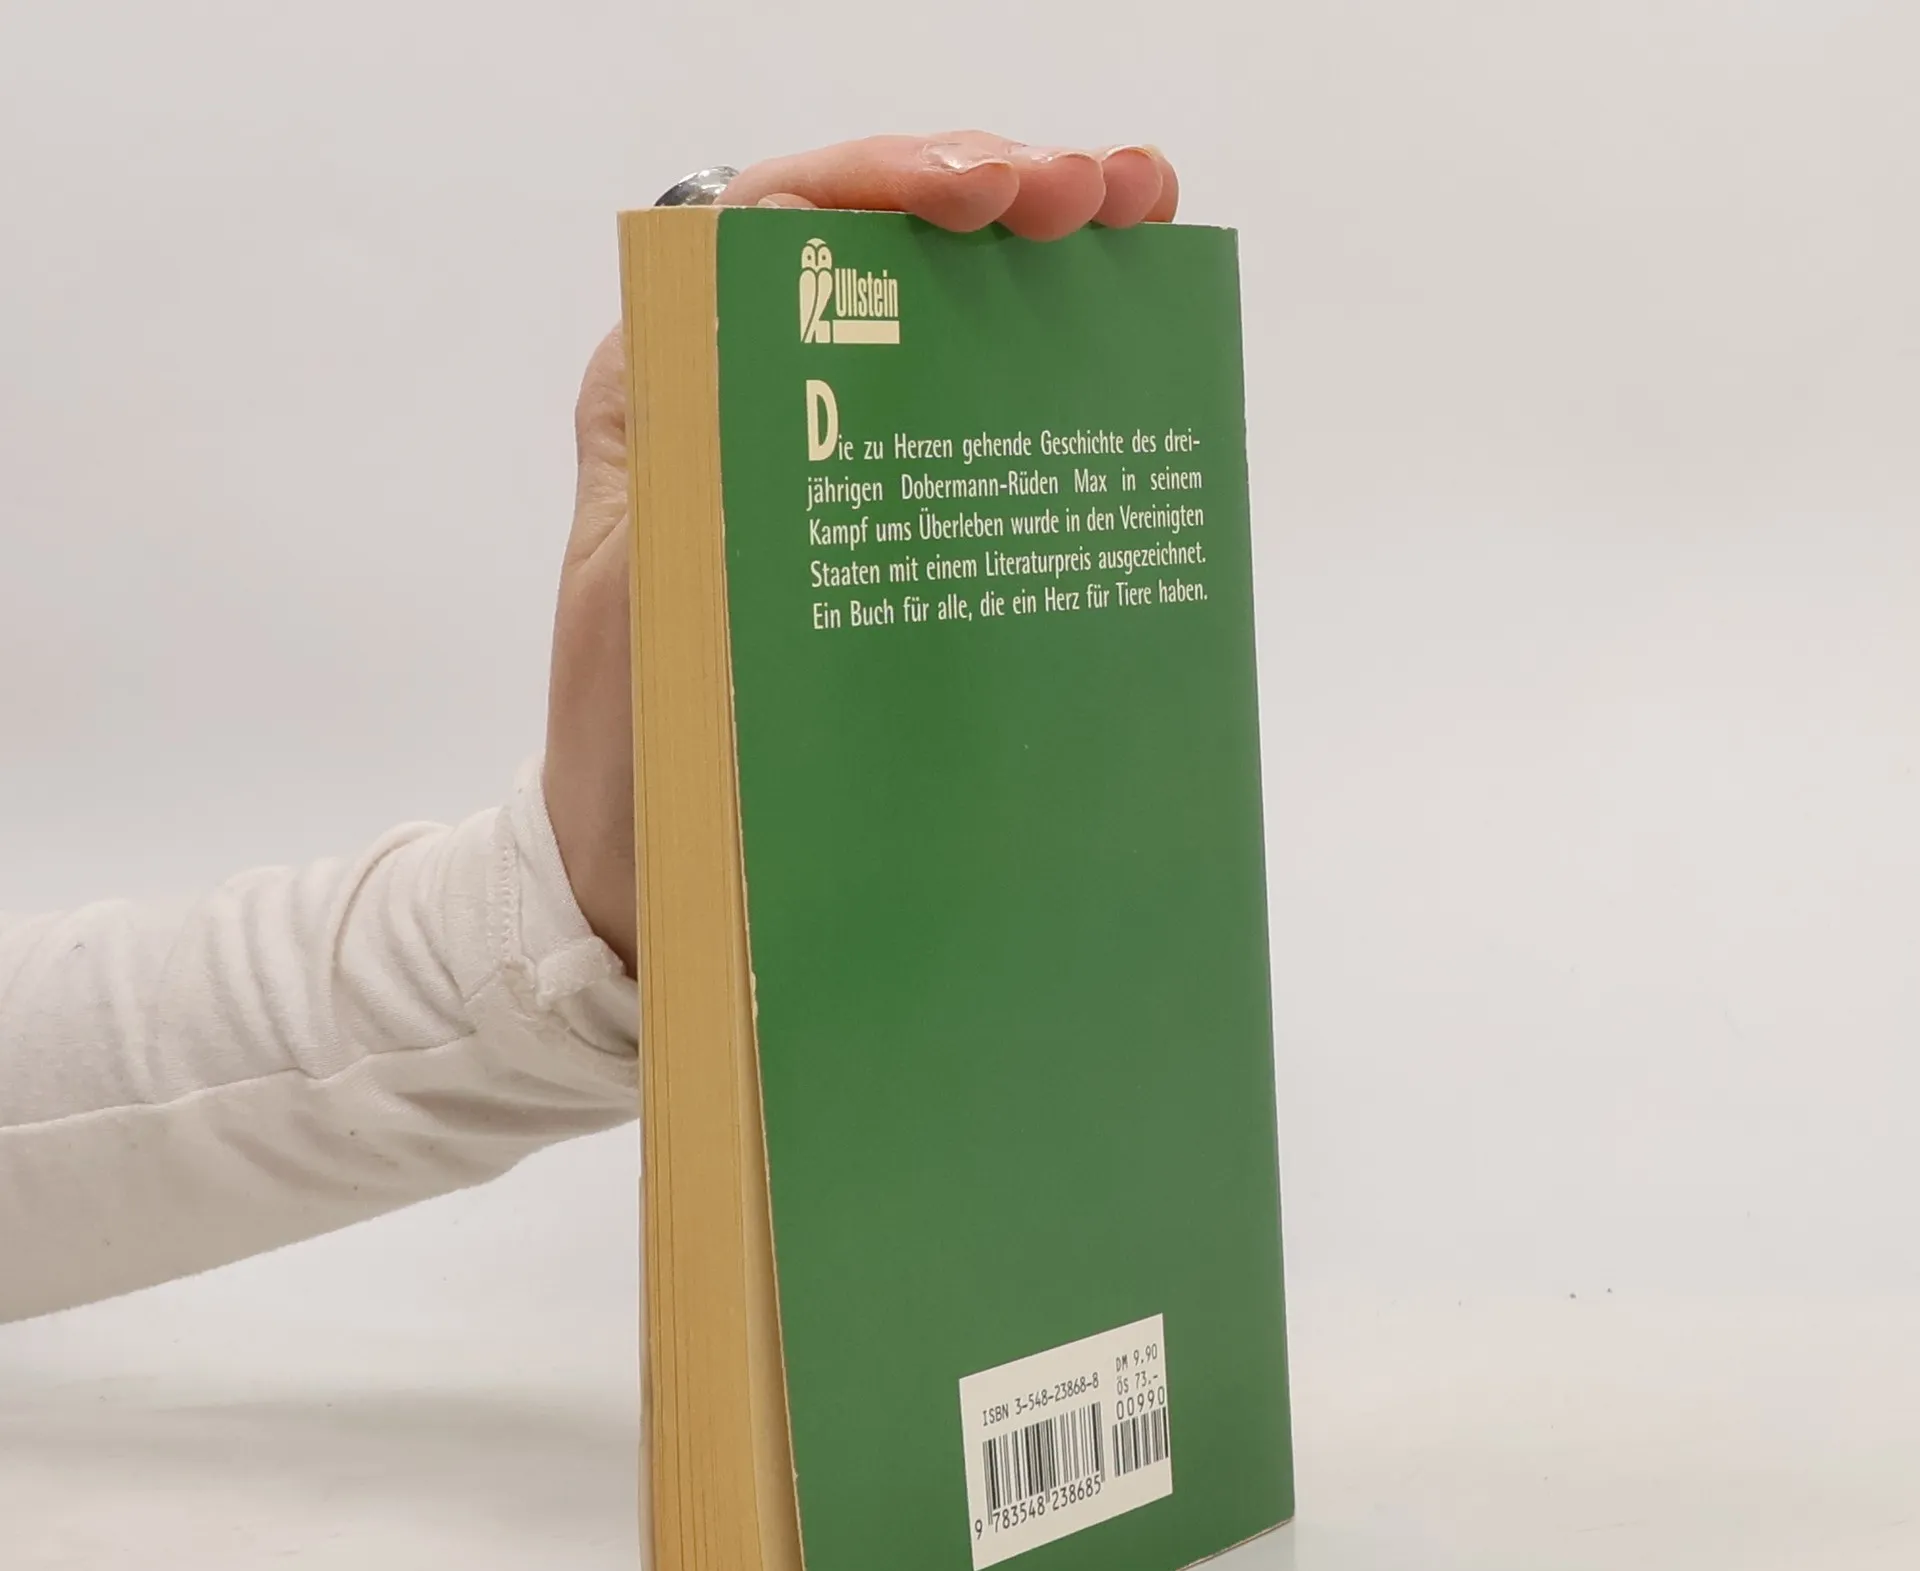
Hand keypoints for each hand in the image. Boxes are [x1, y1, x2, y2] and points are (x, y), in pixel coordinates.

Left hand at [543, 134, 1179, 972]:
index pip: (775, 226)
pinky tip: (1124, 343)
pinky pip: (966, 426)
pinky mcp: (878, 534)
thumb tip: (771, 328)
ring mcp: (826, 466)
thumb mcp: (639, 596)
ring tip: (1136, 223)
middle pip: (874, 249)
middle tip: (1098, 194)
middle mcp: (751, 407)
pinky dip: (1044, 371)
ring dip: (1036, 259)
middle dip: (991, 193)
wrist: (646, 872)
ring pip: (934, 321)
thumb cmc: (630, 751)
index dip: (881, 184)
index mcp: (678, 396)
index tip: (983, 197)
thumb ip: (688, 469)